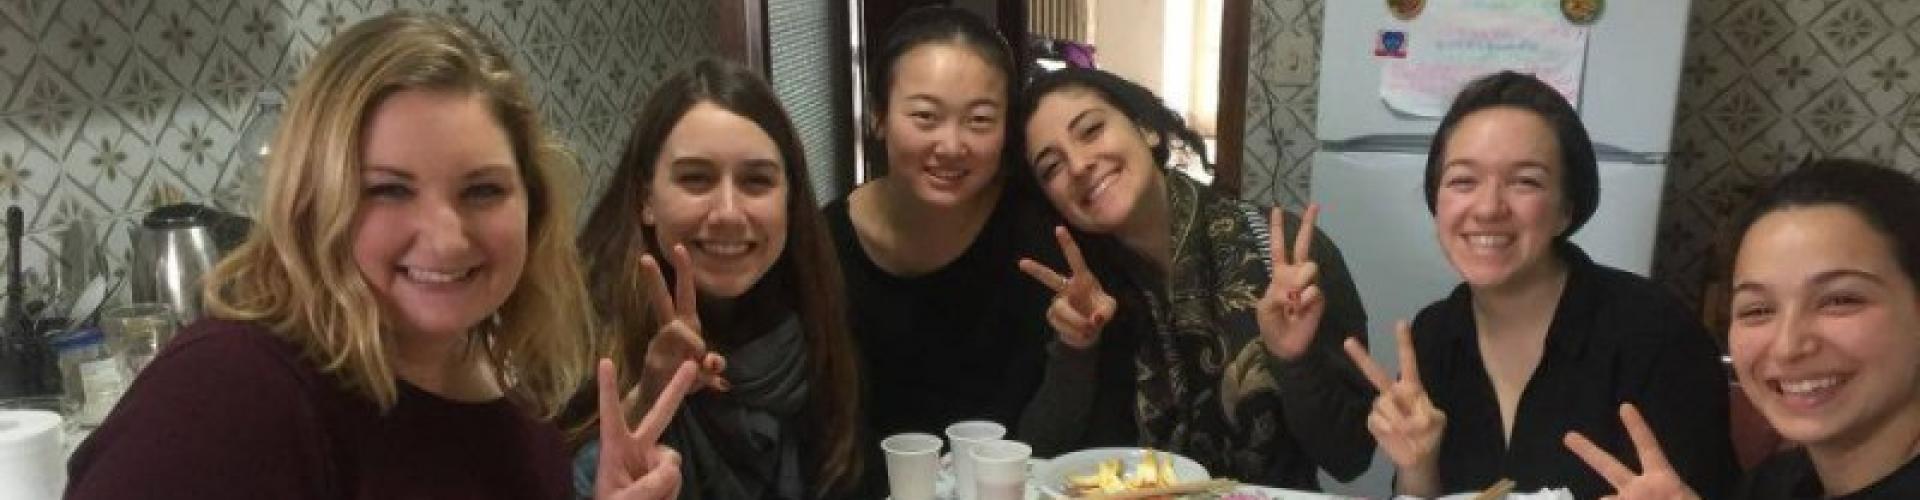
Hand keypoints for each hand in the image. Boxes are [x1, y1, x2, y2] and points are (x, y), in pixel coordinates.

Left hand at [595, 358, 695, 499]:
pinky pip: (677, 477)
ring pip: (672, 460)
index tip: (605, 361)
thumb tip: (673, 467)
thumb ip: (647, 486)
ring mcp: (652, 462)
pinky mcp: (665, 476)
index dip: (608, 389)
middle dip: (675, 390)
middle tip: (691, 364)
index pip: (611, 415)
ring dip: (665, 484)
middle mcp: (636, 449)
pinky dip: (671, 493)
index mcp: (614, 449)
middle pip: (659, 415)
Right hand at [638, 244, 727, 400]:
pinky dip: (697, 377)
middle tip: (644, 257)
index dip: (683, 271)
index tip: (679, 246)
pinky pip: (682, 363)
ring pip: (686, 336)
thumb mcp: (705, 373)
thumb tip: (716, 362)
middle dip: (655, 280)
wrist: (658, 401)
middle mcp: (670, 332)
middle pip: (662, 301)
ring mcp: (659, 346)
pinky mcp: (655, 363)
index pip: (683, 293)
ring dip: (700, 353)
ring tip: (702, 369)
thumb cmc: (682, 380)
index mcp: (684, 326)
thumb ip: (713, 365)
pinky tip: (694, 383)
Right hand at [1018, 226, 1117, 348]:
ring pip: (1063, 311)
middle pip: (1049, 278)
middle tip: (1021, 263)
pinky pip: (1062, 325)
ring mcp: (1057, 302)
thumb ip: (1105, 312)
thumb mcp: (1110, 309)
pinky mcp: (1052, 316)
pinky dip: (1075, 333)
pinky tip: (1081, 333)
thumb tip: (1093, 320)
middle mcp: (1067, 288)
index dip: (1067, 244)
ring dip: (1079, 323)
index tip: (1059, 228)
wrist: (1089, 331)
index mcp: (1083, 279)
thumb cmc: (1100, 311)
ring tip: (1089, 329)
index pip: (1075, 259)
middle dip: (1036, 271)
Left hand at [1257, 204, 1323, 359]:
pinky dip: (1304, 301)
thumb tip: (1295, 285)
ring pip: (1309, 267)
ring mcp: (1309, 284)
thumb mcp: (1264, 307)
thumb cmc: (1270, 325)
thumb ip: (1276, 292)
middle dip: (1308, 224)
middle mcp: (1295, 274)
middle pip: (1302, 245)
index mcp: (1278, 274)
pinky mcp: (1319, 297)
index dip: (1277, 229)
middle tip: (1314, 205)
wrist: (1284, 345)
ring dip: (1299, 282)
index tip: (1276, 209)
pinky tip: (1299, 311)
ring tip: (1292, 302)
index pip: (1277, 247)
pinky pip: (1313, 290)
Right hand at [1345, 321, 1445, 495]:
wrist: (1418, 459)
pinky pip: (1377, 420)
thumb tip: (1404, 420)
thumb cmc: (1430, 436)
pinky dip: (1389, 429)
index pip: (1408, 362)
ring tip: (1408, 431)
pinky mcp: (1374, 422)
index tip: (1400, 322)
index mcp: (1413, 388)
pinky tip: (1395, 435)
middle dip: (1361, 357)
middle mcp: (1394, 393)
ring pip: (1383, 404)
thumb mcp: (1437, 422)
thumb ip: (1423, 416)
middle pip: (1376, 373)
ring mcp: (1382, 407)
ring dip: (1398, 419)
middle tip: (1347, 341)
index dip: (1404, 343)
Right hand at [1564, 403, 1700, 499]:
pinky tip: (1598, 499)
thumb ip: (1658, 485)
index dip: (1637, 428)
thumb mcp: (1679, 495)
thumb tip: (1605, 496)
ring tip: (1598, 497)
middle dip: (1588, 452)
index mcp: (1661, 480)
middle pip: (1609, 467)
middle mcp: (1639, 492)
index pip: (1648, 448)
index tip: (1625, 407)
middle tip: (1568, 436)